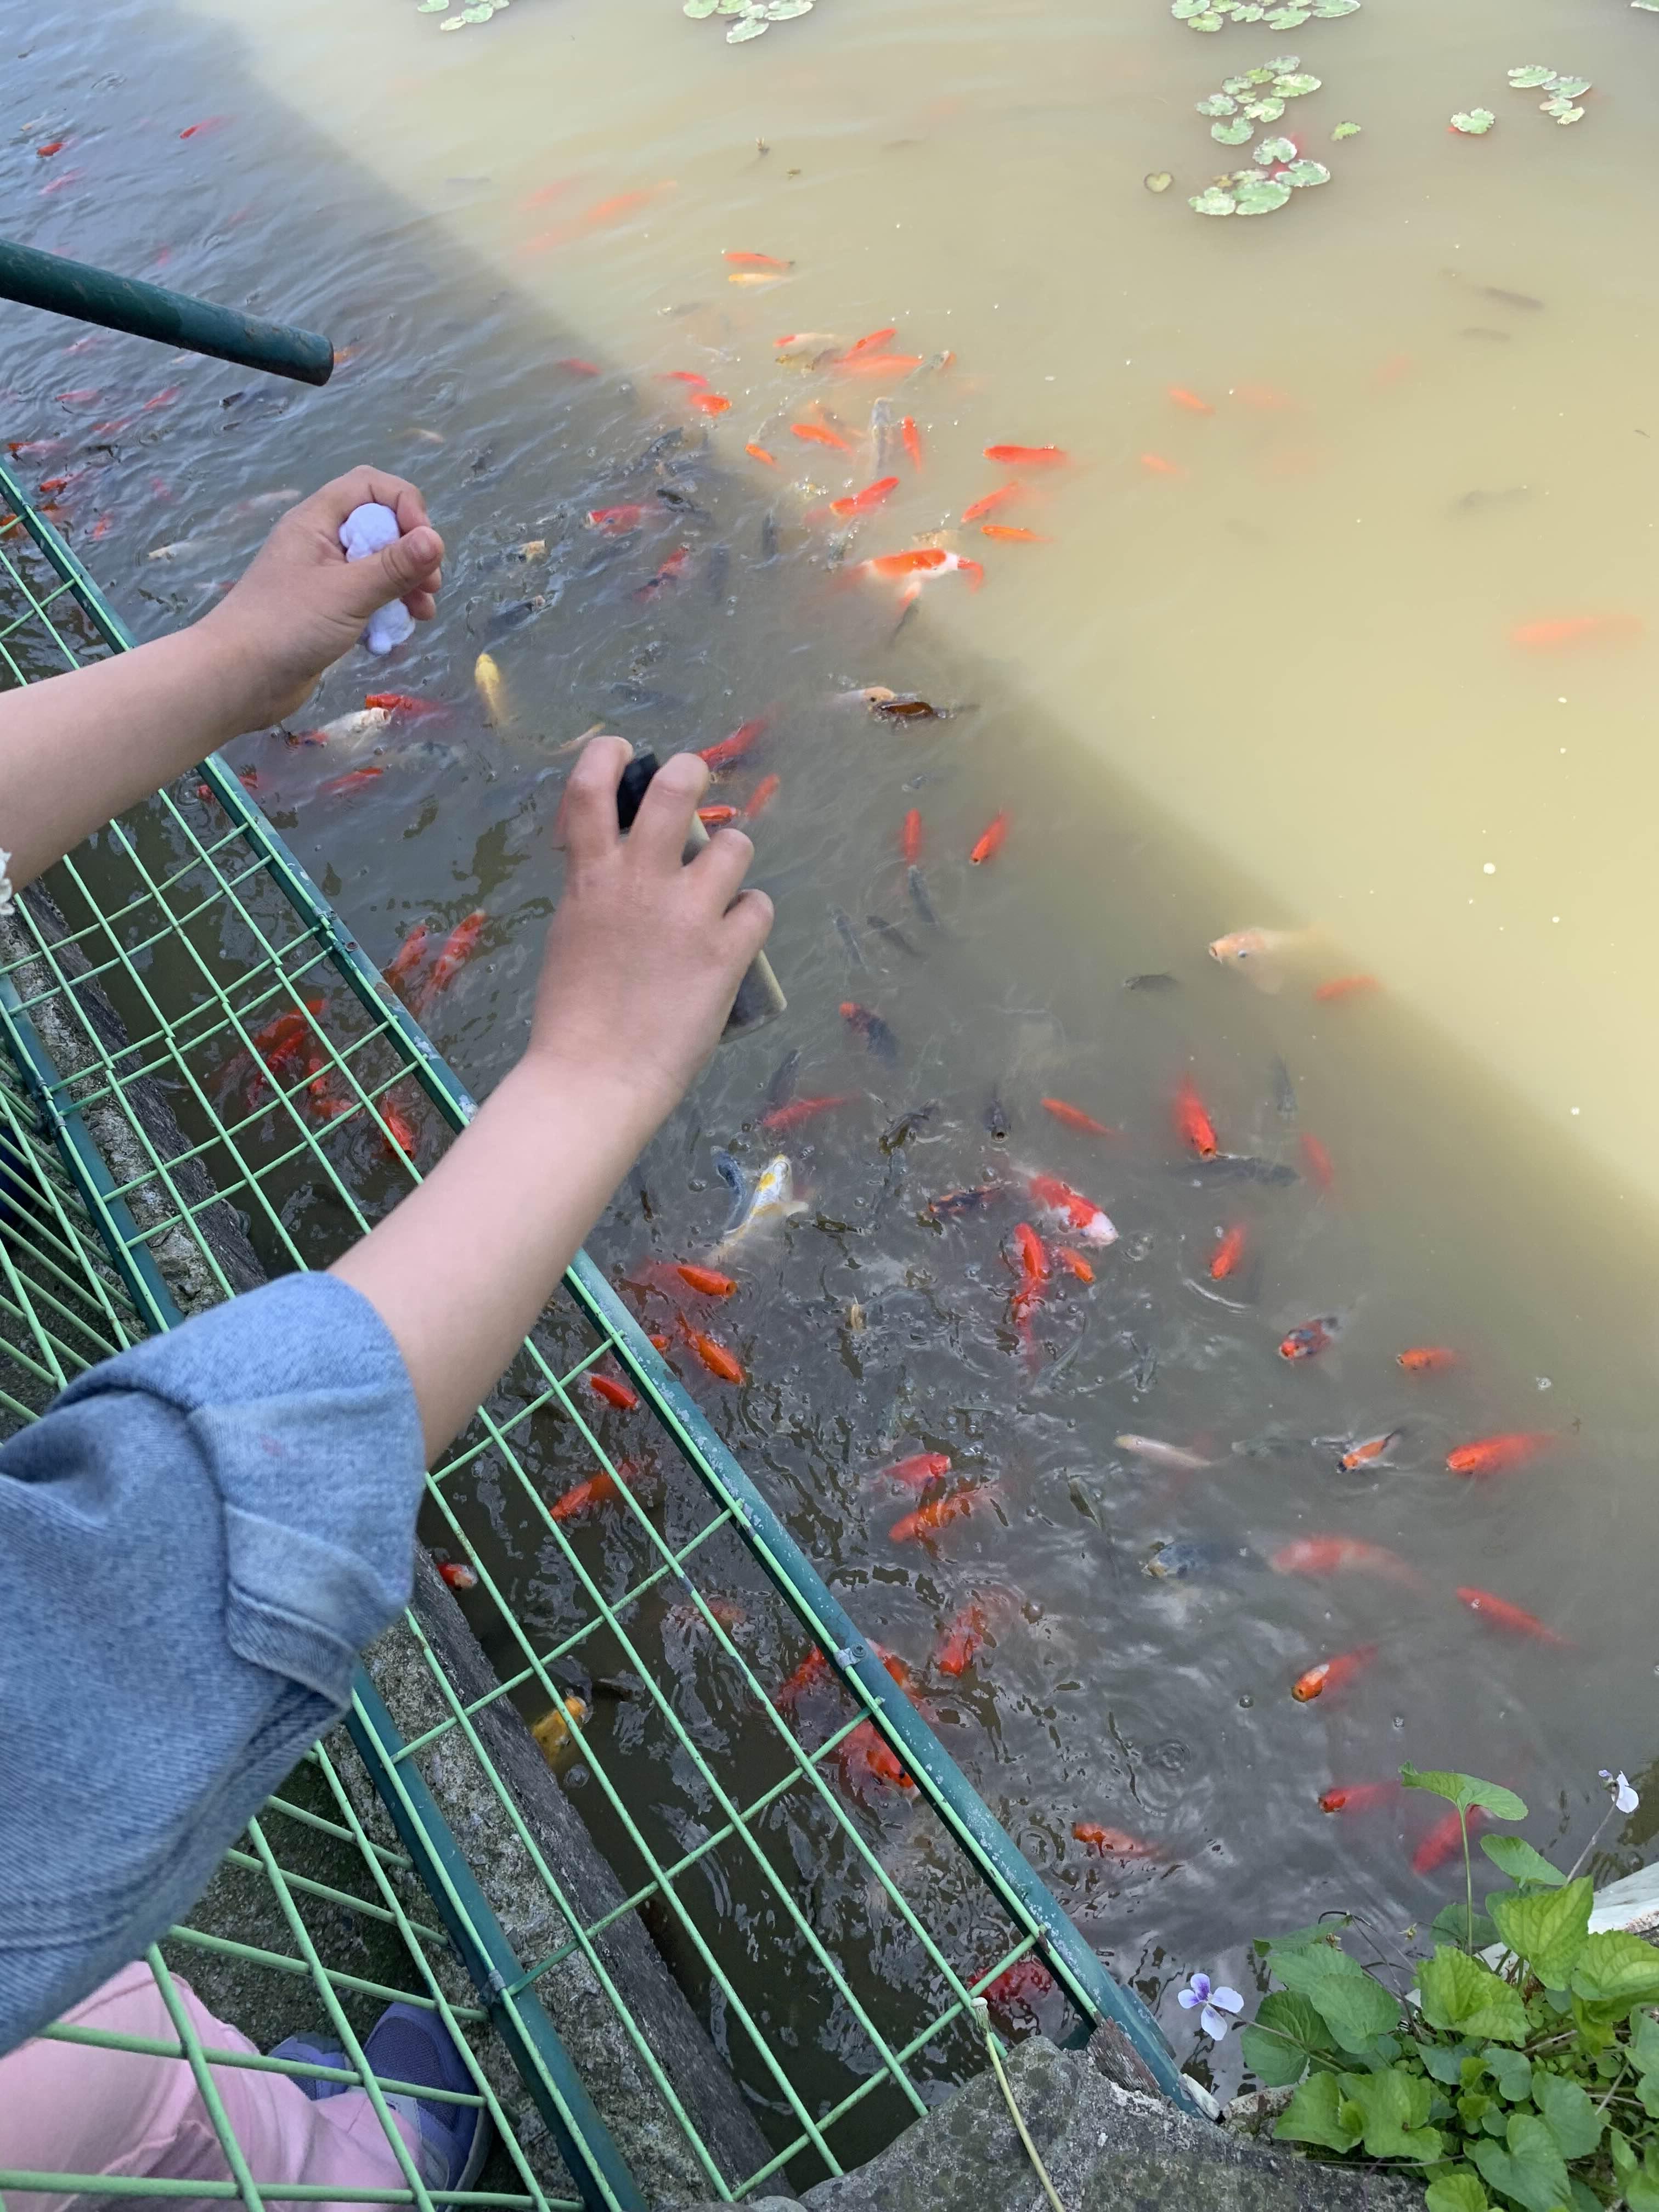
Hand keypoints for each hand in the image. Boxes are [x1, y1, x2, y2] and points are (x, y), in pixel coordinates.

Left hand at [195, 466, 444, 727]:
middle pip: (380, 526)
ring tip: (422, 614)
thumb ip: (394, 566)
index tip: (425, 545)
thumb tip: (436, 540)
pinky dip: (388, 609)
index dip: (405, 506)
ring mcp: (324, 577)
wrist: (237, 678)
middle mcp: (320, 542)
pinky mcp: (327, 610)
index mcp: (316, 521)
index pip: (371, 487)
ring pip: (378, 565)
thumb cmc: (287, 626)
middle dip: (412, 553)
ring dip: (406, 585)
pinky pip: (369, 597)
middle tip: (429, 587)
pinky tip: (397, 632)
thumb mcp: (347, 593)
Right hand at [526, 738, 773, 1127]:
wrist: (595, 1077)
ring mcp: (689, 913)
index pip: (591, 784)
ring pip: (737, 845)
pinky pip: (760, 907)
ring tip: (722, 887)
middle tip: (695, 785)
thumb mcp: (570, 934)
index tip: (623, 755)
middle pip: (676, 787)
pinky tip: (737, 937)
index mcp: (590, 876)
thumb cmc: (571, 1017)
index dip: (609, 754)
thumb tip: (619, 871)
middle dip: (691, 773)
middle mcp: (642, 880)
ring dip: (733, 859)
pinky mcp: (727, 950)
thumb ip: (595, 892)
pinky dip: (751, 917)